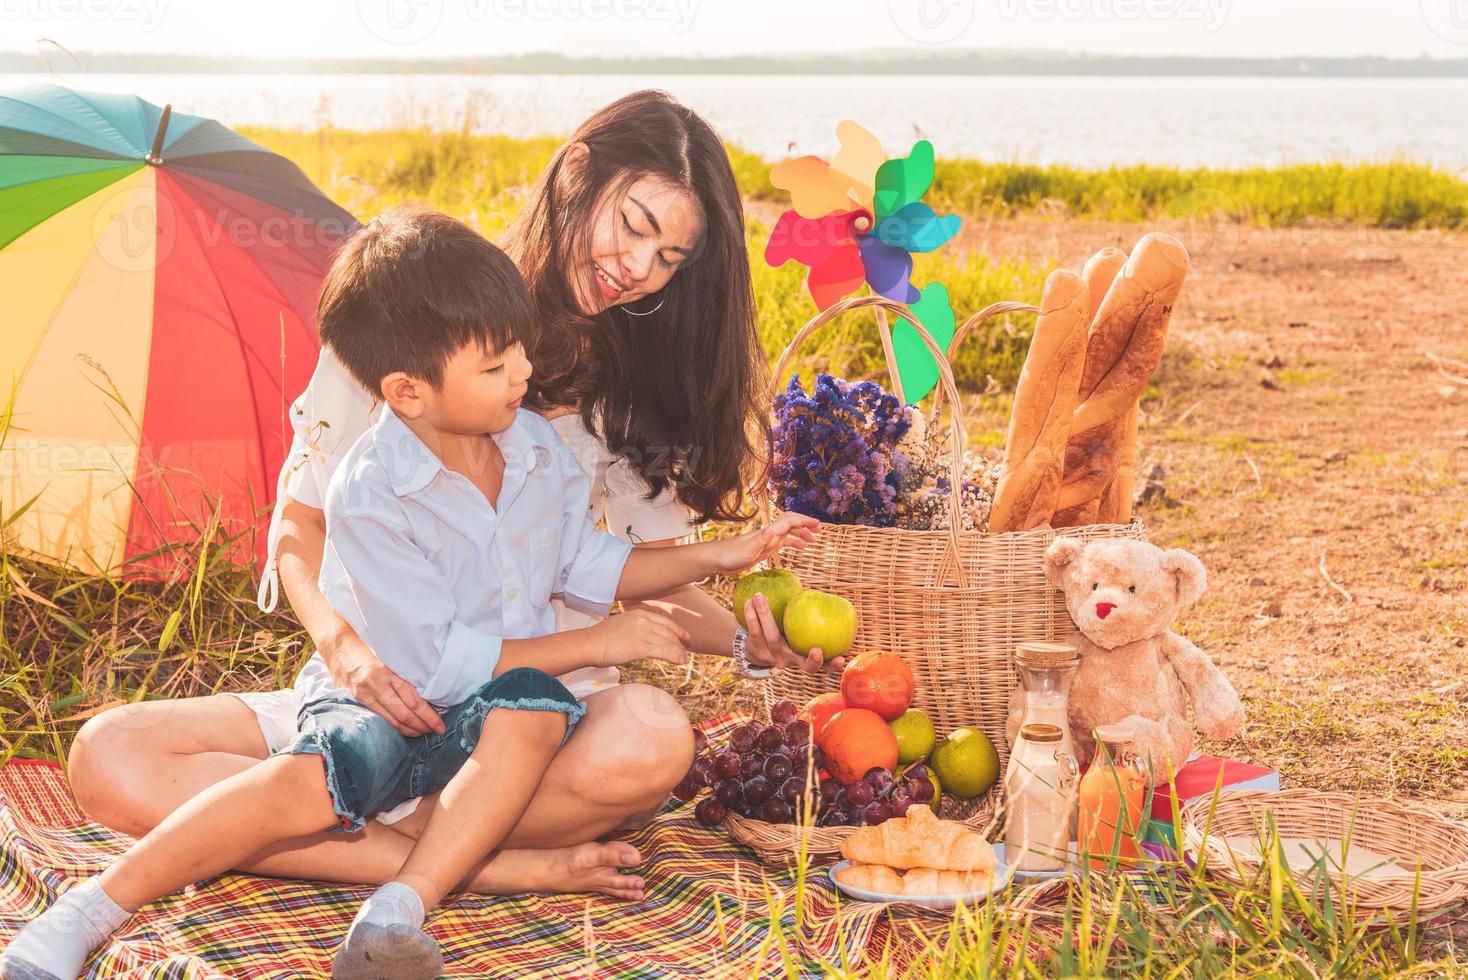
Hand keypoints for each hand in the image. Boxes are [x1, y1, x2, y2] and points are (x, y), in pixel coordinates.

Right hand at [323, 627, 444, 736]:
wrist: (339, 645)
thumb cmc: (371, 646)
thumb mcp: (390, 655)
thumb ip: (405, 671)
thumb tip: (429, 689)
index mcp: (389, 671)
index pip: (413, 699)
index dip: (428, 715)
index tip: (440, 724)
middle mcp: (378, 684)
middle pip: (404, 713)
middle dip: (422, 725)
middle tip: (436, 731)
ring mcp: (366, 693)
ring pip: (392, 720)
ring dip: (409, 730)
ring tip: (423, 733)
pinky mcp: (358, 699)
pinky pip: (380, 717)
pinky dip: (394, 726)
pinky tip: (404, 729)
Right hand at [593, 608, 690, 667]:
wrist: (590, 643)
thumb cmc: (600, 637)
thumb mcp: (621, 624)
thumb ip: (634, 627)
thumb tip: (641, 638)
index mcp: (639, 613)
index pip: (664, 621)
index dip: (677, 629)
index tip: (684, 636)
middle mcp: (644, 620)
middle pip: (669, 632)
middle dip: (679, 643)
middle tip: (686, 652)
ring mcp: (644, 633)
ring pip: (669, 642)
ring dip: (679, 652)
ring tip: (685, 659)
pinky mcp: (642, 647)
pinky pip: (664, 651)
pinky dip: (675, 657)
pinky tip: (681, 662)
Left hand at [712, 513, 818, 574]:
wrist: (717, 560)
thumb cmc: (730, 555)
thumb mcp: (748, 549)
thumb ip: (763, 539)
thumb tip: (777, 530)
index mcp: (768, 532)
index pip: (790, 521)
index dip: (804, 521)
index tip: (817, 524)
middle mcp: (769, 533)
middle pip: (791, 523)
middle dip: (806, 524)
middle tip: (819, 530)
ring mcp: (767, 540)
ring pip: (789, 533)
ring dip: (802, 533)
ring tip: (814, 540)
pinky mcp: (764, 548)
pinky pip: (783, 543)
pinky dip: (794, 543)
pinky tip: (801, 548)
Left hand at [741, 592, 845, 674]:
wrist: (755, 649)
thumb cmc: (784, 632)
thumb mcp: (796, 629)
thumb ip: (807, 617)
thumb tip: (818, 593)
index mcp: (804, 657)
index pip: (823, 666)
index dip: (832, 665)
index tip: (841, 658)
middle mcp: (790, 661)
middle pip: (803, 665)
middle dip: (813, 660)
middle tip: (818, 649)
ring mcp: (773, 658)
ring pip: (773, 639)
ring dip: (766, 615)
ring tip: (760, 596)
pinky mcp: (756, 652)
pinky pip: (755, 632)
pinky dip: (751, 615)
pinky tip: (748, 601)